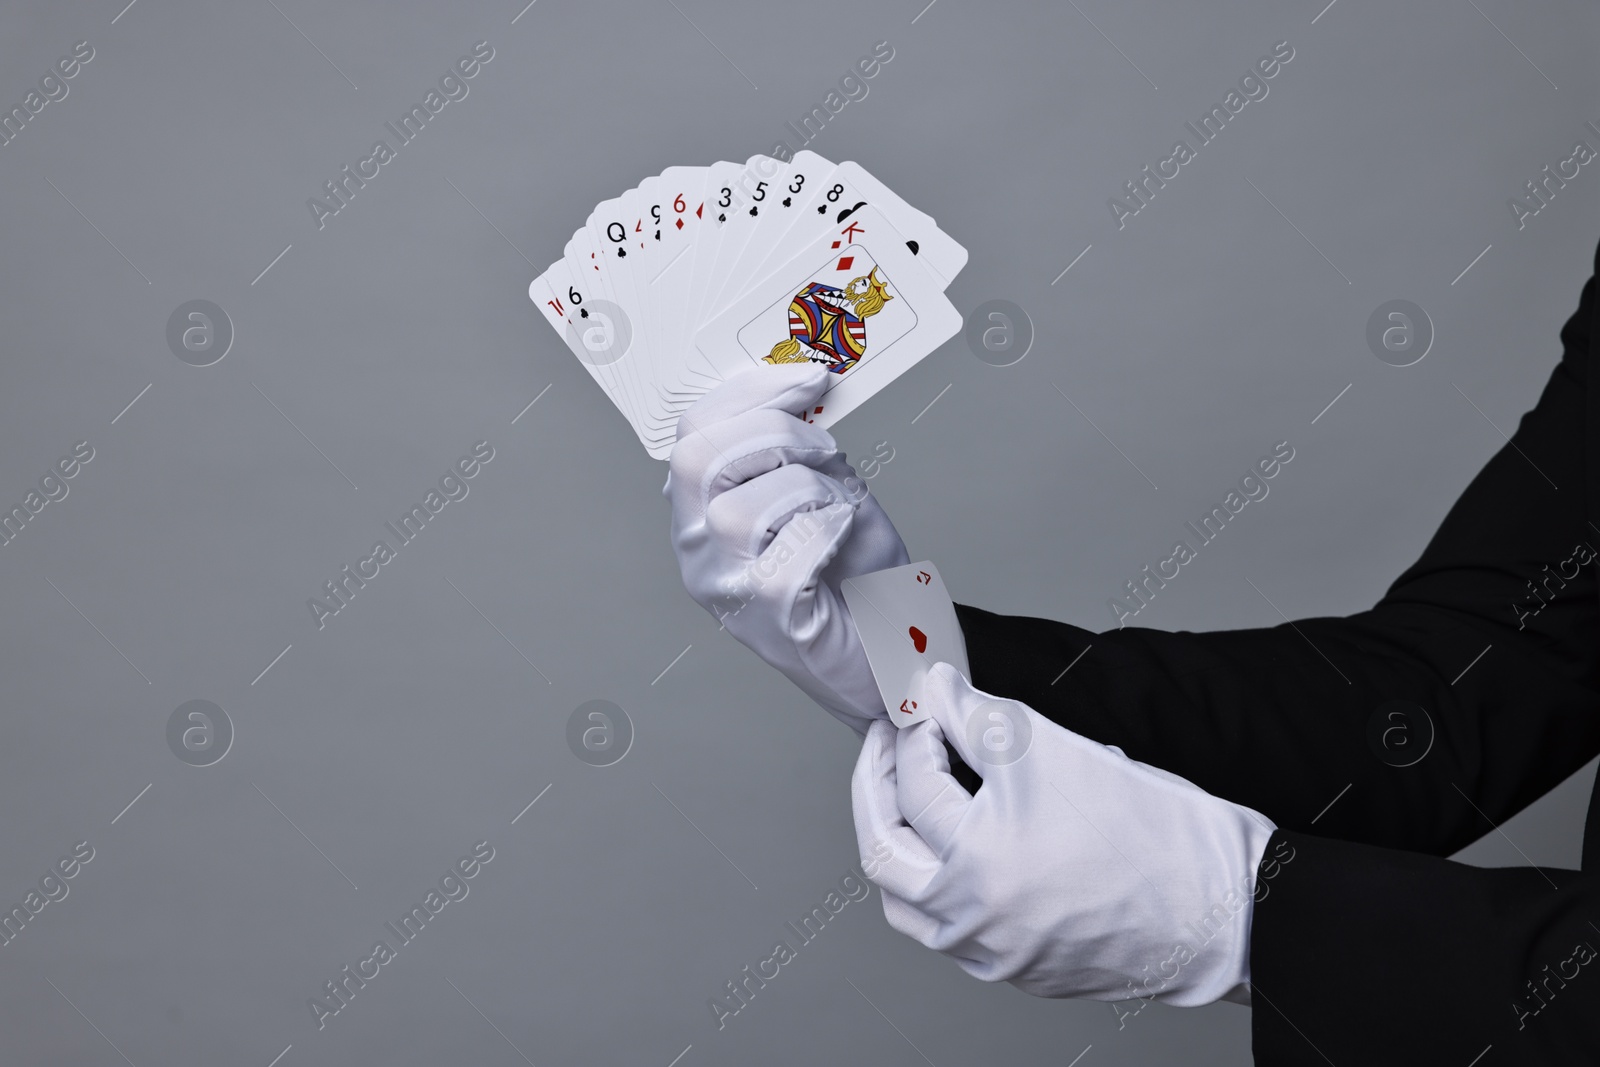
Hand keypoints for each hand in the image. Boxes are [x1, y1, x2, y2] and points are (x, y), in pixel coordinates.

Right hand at [663, 365, 908, 734]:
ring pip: (739, 508)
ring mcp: (724, 588)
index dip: (752, 392)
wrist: (898, 653)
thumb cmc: (859, 579)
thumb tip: (803, 388)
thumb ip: (800, 446)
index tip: (811, 378)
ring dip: (808, 489)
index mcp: (701, 511)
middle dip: (776, 434)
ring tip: (837, 509)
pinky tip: (842, 539)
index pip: (693, 433)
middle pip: (700, 459)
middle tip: (827, 450)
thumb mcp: (827, 489)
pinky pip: (788, 552)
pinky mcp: (766, 619)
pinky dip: (828, 530)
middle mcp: (696, 551)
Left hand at [852, 663, 1275, 1004]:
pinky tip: (950, 845)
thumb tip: (937, 691)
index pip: (917, 782)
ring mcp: (990, 952)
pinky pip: (945, 929)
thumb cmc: (1157, 832)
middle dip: (875, 784)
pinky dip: (933, 881)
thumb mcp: (1060, 753)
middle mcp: (974, 917)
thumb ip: (982, 720)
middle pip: (882, 847)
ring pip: (904, 898)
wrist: (1224, 911)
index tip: (926, 701)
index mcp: (981, 860)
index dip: (918, 731)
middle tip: (889, 742)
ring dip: (895, 841)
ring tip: (907, 794)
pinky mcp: (1012, 970)